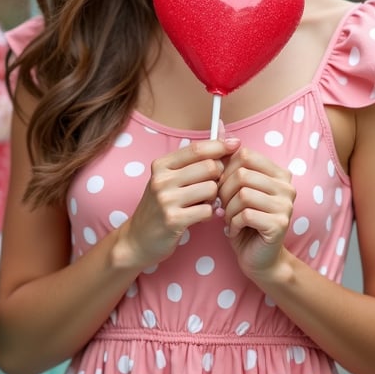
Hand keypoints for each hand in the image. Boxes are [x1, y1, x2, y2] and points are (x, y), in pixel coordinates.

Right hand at [115, 138, 239, 269]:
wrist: (138, 239)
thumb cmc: (160, 206)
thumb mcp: (169, 179)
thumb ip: (193, 161)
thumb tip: (223, 134)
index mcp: (161, 165)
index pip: (197, 149)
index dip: (219, 145)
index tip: (235, 144)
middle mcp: (162, 179)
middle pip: (209, 167)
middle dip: (219, 176)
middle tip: (213, 187)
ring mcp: (166, 200)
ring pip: (211, 188)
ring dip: (214, 198)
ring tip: (204, 203)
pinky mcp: (173, 220)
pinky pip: (208, 210)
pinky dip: (209, 214)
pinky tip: (200, 216)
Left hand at [218, 146, 295, 279]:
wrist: (257, 258)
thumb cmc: (244, 220)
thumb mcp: (235, 186)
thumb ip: (229, 158)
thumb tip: (218, 125)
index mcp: (278, 172)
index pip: (244, 155)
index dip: (225, 170)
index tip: (223, 187)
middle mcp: (287, 186)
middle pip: (241, 174)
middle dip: (224, 192)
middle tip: (225, 206)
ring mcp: (286, 205)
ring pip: (242, 194)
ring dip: (228, 209)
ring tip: (231, 218)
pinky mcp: (279, 224)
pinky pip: (245, 214)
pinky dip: (233, 223)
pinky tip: (236, 230)